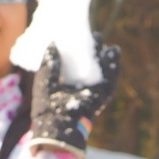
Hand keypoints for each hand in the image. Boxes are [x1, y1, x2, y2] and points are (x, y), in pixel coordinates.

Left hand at [29, 37, 120, 157]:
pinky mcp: (102, 95)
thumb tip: (53, 43)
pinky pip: (111, 78)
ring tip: (104, 43)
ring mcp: (92, 91)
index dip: (77, 49)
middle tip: (94, 36)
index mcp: (65, 82)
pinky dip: (114, 65)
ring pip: (102, 70)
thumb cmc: (46, 105)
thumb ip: (49, 62)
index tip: (77, 34)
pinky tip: (114, 51)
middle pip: (90, 64)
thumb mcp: (44, 79)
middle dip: (93, 50)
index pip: (73, 62)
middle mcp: (79, 86)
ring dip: (105, 56)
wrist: (58, 124)